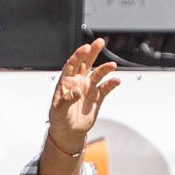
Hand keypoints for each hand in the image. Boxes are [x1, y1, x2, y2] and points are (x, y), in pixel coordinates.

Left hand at [47, 38, 120, 156]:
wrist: (69, 132)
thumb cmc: (59, 119)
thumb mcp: (58, 110)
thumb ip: (66, 100)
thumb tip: (76, 91)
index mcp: (66, 82)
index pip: (72, 65)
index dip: (78, 56)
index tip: (85, 48)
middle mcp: (78, 82)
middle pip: (86, 63)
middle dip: (92, 52)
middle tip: (99, 42)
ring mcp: (89, 88)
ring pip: (98, 73)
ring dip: (105, 68)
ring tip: (112, 65)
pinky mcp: (97, 97)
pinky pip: (106, 88)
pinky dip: (111, 84)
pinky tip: (116, 81)